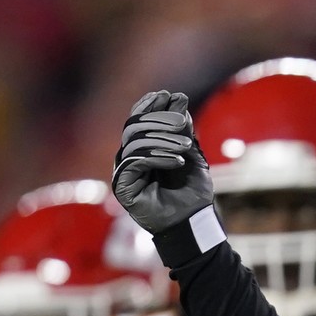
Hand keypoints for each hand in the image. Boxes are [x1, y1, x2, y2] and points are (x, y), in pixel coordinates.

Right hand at [111, 90, 213, 234]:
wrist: (193, 219)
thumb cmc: (192, 189)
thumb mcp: (191, 152)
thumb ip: (183, 128)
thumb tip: (177, 97)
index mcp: (143, 147)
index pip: (140, 119)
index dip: (150, 105)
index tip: (168, 95)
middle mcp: (130, 156)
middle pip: (135, 126)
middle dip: (160, 119)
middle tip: (183, 122)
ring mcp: (124, 170)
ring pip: (135, 141)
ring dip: (162, 139)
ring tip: (186, 146)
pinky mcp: (122, 185)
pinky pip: (134, 161)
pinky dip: (158, 156)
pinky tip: (177, 161)